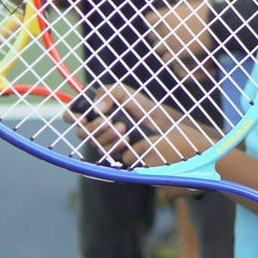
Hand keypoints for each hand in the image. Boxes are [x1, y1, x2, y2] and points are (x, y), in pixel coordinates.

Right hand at [67, 83, 220, 167]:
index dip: (72, 114)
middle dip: (94, 126)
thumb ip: (114, 93)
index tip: (78, 113)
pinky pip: (106, 156)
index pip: (78, 115)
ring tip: (124, 130)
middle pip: (82, 131)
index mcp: (107, 117)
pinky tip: (126, 140)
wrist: (185, 139)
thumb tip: (96, 105)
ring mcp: (115, 150)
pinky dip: (113, 146)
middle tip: (113, 122)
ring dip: (104, 136)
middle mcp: (107, 134)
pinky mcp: (123, 164)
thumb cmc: (163, 118)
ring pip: (93, 144)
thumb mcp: (138, 101)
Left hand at [144, 0, 213, 80]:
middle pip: (153, 35)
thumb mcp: (191, 5)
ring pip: (158, 48)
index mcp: (168, 15)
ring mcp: (170, 41)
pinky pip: (166, 59)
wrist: (216, 25)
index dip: (153, 23)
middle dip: (159, 37)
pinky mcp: (177, 53)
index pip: (149, 19)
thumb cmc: (208, 12)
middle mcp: (166, 28)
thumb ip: (180, 6)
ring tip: (173, 48)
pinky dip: (171, 58)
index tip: (158, 26)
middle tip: (167, 38)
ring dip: (165, 48)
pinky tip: (179, 56)